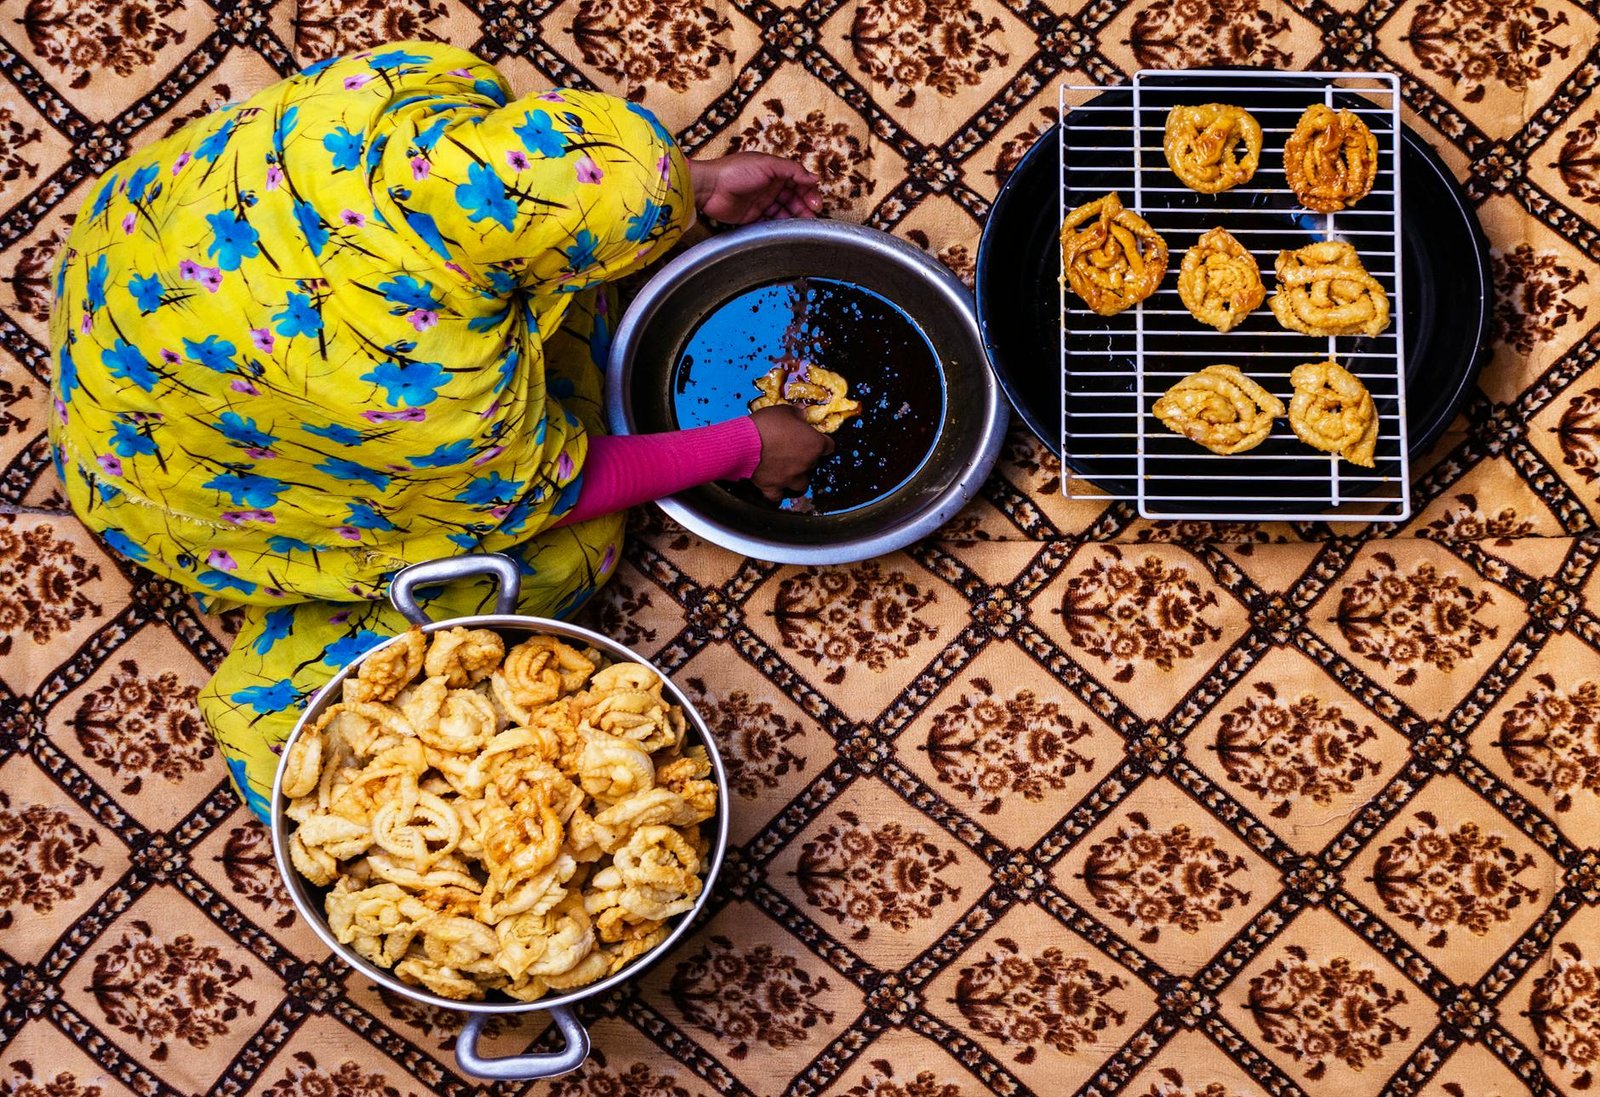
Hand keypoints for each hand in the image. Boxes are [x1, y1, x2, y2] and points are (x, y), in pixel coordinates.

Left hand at [687, 153, 823, 224]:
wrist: (709, 188)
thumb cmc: (735, 171)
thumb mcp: (767, 164)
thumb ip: (792, 170)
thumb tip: (814, 177)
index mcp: (774, 171)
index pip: (798, 181)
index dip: (808, 191)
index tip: (815, 203)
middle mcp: (769, 186)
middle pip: (793, 197)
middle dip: (804, 206)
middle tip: (811, 217)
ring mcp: (761, 202)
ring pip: (784, 211)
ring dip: (794, 217)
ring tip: (801, 226)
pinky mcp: (752, 216)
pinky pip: (770, 222)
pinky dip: (780, 226)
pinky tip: (786, 230)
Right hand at [748, 405, 833, 500]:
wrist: (744, 443)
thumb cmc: (767, 425)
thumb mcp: (784, 411)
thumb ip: (797, 413)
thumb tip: (802, 412)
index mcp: (814, 444)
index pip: (829, 446)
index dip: (821, 441)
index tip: (813, 438)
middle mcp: (807, 464)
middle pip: (813, 463)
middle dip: (806, 458)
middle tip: (793, 450)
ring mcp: (791, 478)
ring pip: (801, 484)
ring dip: (796, 477)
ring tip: (787, 470)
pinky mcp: (773, 487)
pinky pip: (778, 495)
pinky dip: (777, 491)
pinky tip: (773, 484)